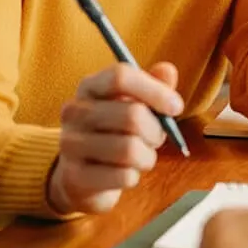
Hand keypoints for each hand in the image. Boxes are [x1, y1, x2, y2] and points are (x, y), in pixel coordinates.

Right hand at [48, 61, 182, 214]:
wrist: (80, 176)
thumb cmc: (113, 133)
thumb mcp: (132, 105)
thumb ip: (152, 86)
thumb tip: (168, 70)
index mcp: (90, 86)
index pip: (120, 77)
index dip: (154, 90)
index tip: (176, 106)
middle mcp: (74, 110)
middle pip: (132, 115)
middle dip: (156, 131)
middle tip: (157, 138)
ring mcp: (70, 143)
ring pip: (130, 149)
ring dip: (147, 157)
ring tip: (142, 157)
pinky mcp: (75, 175)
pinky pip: (123, 176)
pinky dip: (133, 177)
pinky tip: (125, 173)